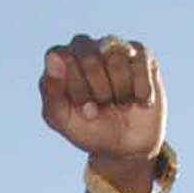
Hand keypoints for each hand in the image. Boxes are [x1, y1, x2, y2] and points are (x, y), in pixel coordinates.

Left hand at [37, 35, 165, 164]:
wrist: (126, 146)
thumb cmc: (89, 129)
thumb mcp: (62, 119)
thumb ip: (51, 90)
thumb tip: (54, 56)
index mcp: (60, 59)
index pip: (63, 60)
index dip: (77, 89)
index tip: (83, 108)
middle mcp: (85, 47)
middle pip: (91, 60)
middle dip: (99, 93)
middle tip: (103, 106)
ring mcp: (113, 46)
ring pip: (117, 60)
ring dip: (121, 93)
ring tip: (120, 103)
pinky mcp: (140, 52)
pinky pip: (141, 64)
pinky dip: (141, 91)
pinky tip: (138, 100)